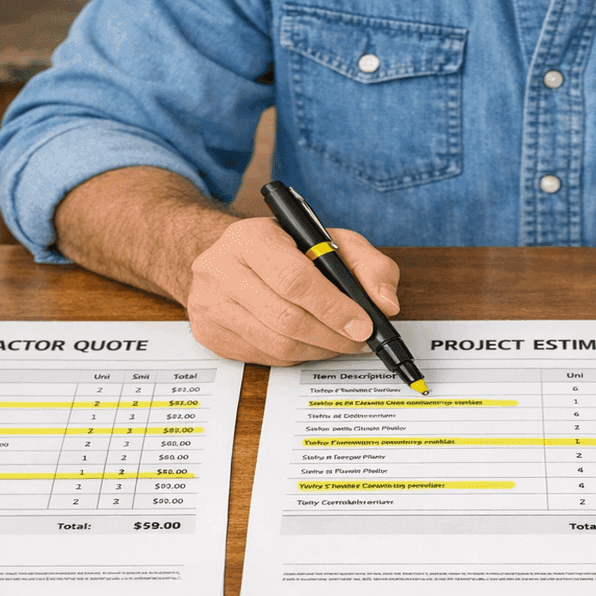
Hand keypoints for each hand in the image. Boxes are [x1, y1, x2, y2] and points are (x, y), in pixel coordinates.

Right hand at [186, 218, 401, 364]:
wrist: (227, 257)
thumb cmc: (284, 248)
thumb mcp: (330, 241)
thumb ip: (368, 265)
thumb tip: (386, 303)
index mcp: (252, 238)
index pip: (294, 280)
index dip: (334, 308)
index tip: (363, 325)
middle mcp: (222, 269)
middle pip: (286, 318)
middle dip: (332, 336)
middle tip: (358, 340)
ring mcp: (210, 304)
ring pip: (276, 345)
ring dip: (318, 350)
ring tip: (339, 342)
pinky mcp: (209, 334)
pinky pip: (264, 357)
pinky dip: (296, 356)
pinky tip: (310, 343)